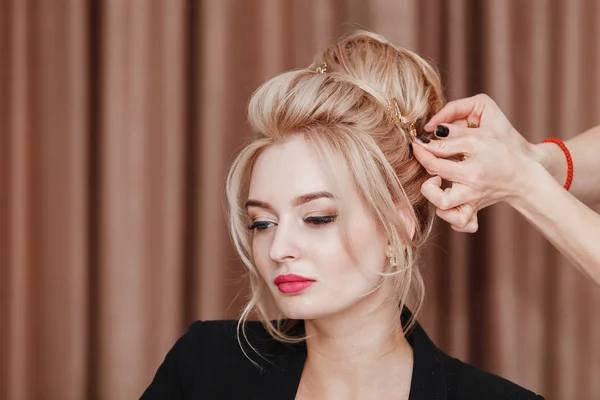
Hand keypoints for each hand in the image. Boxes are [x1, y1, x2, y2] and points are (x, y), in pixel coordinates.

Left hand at [412, 124, 536, 232]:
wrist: (521, 175)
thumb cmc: (499, 154)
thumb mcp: (474, 142)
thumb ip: (447, 144)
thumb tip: (422, 144)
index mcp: (470, 173)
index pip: (435, 166)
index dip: (421, 154)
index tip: (417, 146)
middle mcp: (470, 193)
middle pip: (440, 201)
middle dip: (429, 188)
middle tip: (435, 176)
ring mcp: (471, 205)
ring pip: (448, 216)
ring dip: (439, 204)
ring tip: (443, 189)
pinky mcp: (474, 211)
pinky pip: (462, 225)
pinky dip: (452, 219)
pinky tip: (451, 206)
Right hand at [424, 94, 537, 161]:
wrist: (522, 164)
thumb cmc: (508, 147)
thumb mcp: (482, 139)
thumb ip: (460, 135)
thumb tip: (436, 132)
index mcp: (480, 103)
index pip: (452, 108)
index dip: (438, 118)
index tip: (427, 129)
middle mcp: (472, 111)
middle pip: (448, 121)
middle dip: (438, 133)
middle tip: (426, 144)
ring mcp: (469, 124)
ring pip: (448, 133)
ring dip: (441, 144)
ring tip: (433, 153)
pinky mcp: (467, 138)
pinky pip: (453, 142)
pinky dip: (448, 150)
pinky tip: (442, 159)